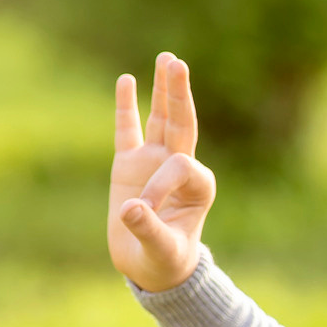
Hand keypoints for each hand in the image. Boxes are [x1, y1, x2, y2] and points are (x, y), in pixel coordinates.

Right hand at [109, 52, 215, 291]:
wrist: (152, 267)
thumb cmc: (165, 260)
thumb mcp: (162, 249)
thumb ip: (149, 229)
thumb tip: (131, 209)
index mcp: (199, 185)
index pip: (179, 166)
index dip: (160, 186)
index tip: (141, 213)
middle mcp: (181, 166)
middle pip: (181, 123)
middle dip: (179, 95)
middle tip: (177, 63)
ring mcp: (155, 161)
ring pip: (160, 119)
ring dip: (163, 90)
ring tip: (168, 58)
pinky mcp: (131, 164)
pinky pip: (128, 130)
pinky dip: (126, 106)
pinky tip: (126, 79)